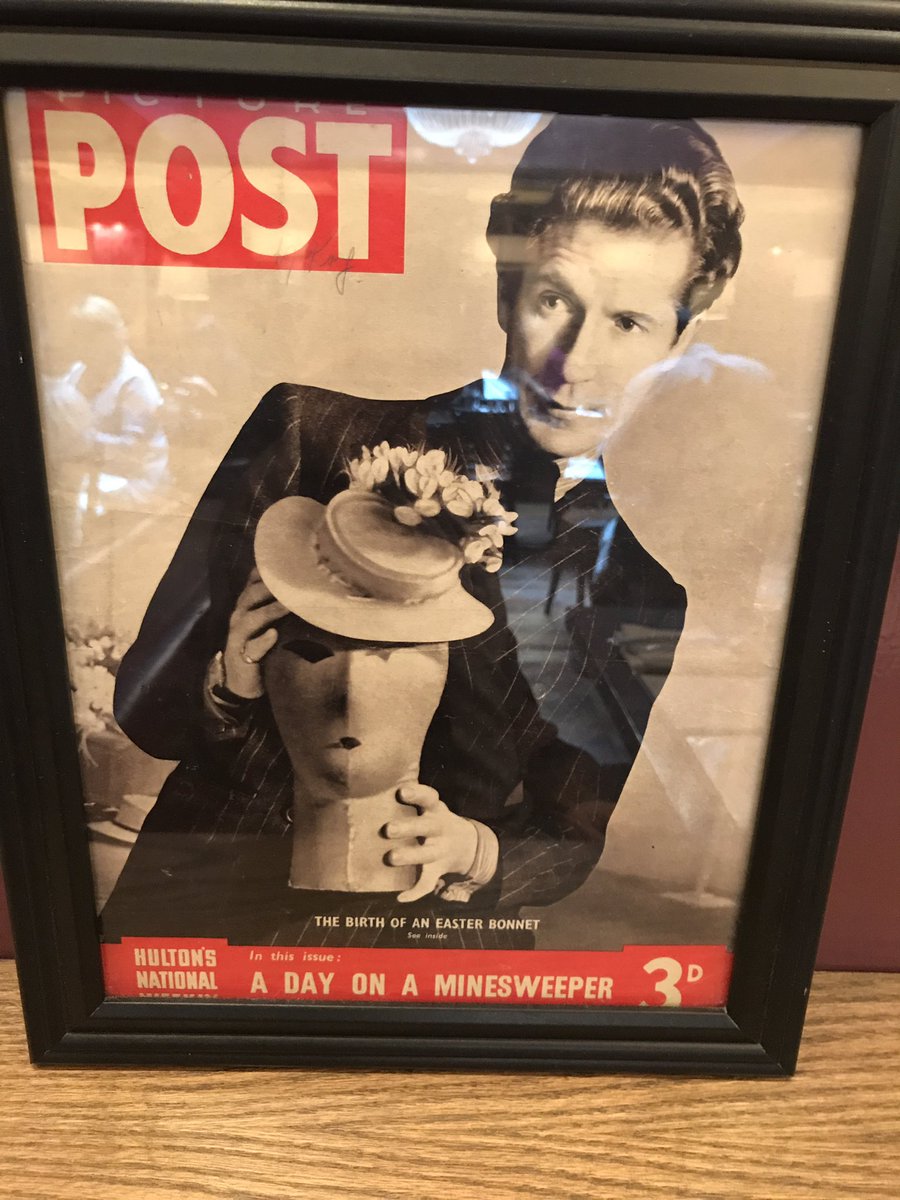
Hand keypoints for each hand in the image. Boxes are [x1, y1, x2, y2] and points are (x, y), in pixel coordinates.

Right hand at [222, 569, 288, 698]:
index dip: (266, 571)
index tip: (288, 562)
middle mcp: (239, 616)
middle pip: (251, 596)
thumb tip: (305, 588)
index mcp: (246, 605)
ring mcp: (238, 637)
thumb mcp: (268, 622)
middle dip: (270, 587)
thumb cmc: (260, 645)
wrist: (242, 681)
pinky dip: (262, 641)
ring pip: (250, 619)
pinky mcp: (242, 657)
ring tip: (286, 605)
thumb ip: (279, 604)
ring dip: (269, 611)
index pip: (253, 582)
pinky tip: (273, 635)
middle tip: (293, 580)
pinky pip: (252, 648)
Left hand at [384, 784, 477, 902]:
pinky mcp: (438, 869)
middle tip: (388, 829)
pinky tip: (402, 897)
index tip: (401, 791)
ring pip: (426, 854)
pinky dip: (416, 892)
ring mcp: (439, 850)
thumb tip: (374, 787)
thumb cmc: (434, 818)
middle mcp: (439, 829)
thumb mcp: (431, 805)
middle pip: (425, 827)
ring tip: (391, 858)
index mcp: (436, 810)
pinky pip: (428, 882)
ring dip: (409, 856)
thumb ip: (412, 798)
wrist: (466, 844)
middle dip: (407, 827)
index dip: (417, 794)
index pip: (429, 798)